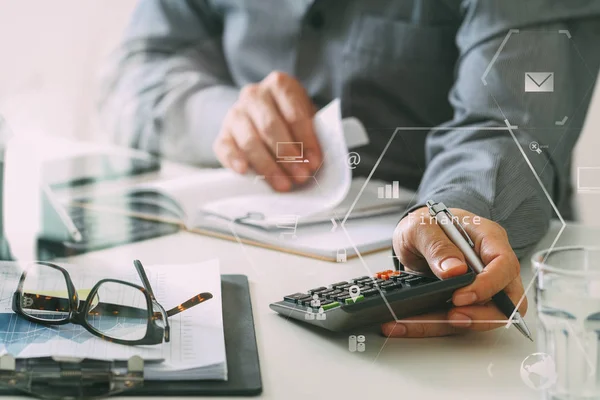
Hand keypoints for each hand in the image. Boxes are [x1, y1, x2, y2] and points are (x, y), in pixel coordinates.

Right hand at [213, 71, 321, 190]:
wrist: (261, 116)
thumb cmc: (290, 119)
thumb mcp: (307, 117)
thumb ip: (312, 133)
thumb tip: (314, 161)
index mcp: (279, 85)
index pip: (294, 115)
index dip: (306, 141)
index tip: (314, 162)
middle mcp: (254, 94)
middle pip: (270, 127)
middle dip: (288, 156)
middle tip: (301, 176)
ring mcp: (235, 113)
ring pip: (250, 141)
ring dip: (268, 166)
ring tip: (283, 184)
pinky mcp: (223, 133)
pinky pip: (225, 147)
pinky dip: (234, 160)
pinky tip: (244, 171)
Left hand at [382, 206, 526, 337]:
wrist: (414, 234)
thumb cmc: (426, 223)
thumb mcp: (422, 227)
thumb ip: (437, 245)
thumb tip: (454, 271)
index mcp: (488, 239)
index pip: (504, 265)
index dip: (488, 286)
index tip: (461, 296)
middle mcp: (489, 266)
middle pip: (506, 300)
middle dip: (481, 316)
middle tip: (451, 317)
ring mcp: (479, 286)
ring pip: (479, 317)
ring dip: (449, 325)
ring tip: (417, 324)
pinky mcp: (463, 302)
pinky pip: (454, 320)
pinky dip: (430, 326)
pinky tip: (406, 325)